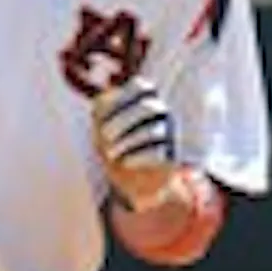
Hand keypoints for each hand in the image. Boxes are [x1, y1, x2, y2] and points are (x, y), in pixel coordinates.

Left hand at [92, 76, 177, 211]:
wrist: (135, 184)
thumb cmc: (115, 149)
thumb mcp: (102, 129)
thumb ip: (100, 111)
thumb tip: (101, 100)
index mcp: (148, 101)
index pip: (140, 86)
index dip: (119, 97)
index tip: (99, 115)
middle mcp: (163, 114)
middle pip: (147, 108)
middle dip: (122, 121)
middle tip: (104, 137)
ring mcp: (171, 135)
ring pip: (152, 132)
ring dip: (127, 142)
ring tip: (110, 153)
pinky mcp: (172, 158)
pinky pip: (157, 154)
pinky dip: (137, 157)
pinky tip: (125, 163)